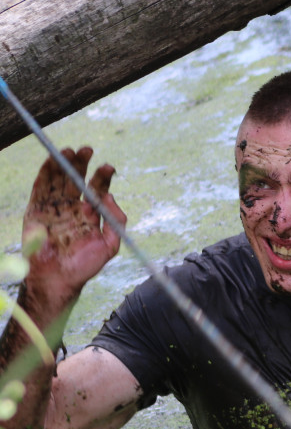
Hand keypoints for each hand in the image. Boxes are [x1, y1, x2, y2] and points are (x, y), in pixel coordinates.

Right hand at [22, 147, 124, 307]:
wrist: (58, 279)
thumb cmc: (85, 266)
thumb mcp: (110, 244)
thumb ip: (115, 220)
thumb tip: (109, 196)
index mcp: (89, 215)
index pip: (96, 190)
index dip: (102, 177)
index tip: (108, 167)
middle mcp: (71, 209)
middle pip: (76, 180)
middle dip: (82, 164)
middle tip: (88, 149)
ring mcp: (53, 209)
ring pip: (58, 180)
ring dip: (63, 164)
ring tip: (71, 150)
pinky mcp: (36, 211)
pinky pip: (40, 188)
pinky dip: (46, 173)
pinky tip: (52, 160)